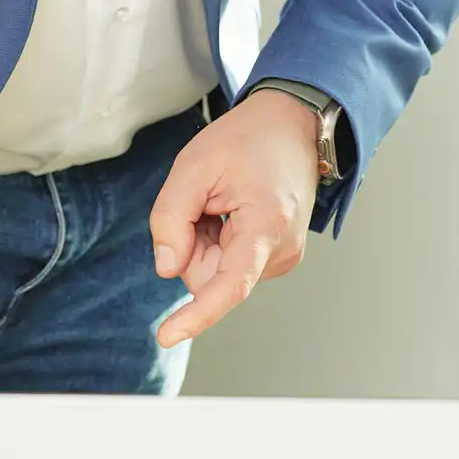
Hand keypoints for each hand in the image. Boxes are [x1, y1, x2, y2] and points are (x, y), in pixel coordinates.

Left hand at [148, 90, 320, 346]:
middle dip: (193, 245)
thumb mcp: (194, 165)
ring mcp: (285, 255)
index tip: (166, 336)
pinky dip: (220, 241)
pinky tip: (234, 209)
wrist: (293, 123)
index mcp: (267, 225)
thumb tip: (167, 268)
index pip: (229, 285)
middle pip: (210, 276)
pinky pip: (230, 265)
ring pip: (218, 272)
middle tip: (207, 200)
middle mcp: (283, 249)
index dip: (196, 314)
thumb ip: (170, 217)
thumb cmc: (249, 139)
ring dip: (207, 241)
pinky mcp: (280, 256)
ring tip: (226, 200)